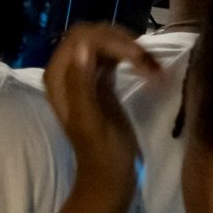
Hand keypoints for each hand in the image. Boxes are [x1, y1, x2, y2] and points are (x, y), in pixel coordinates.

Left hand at [44, 24, 160, 189]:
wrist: (109, 177)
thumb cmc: (101, 152)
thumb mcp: (91, 120)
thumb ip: (82, 84)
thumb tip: (84, 47)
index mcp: (58, 77)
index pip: (80, 38)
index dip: (109, 40)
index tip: (137, 58)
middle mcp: (66, 71)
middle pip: (93, 35)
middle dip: (122, 42)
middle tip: (150, 63)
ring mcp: (83, 75)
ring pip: (105, 43)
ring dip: (131, 49)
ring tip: (154, 68)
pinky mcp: (100, 80)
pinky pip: (113, 56)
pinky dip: (132, 58)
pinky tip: (150, 71)